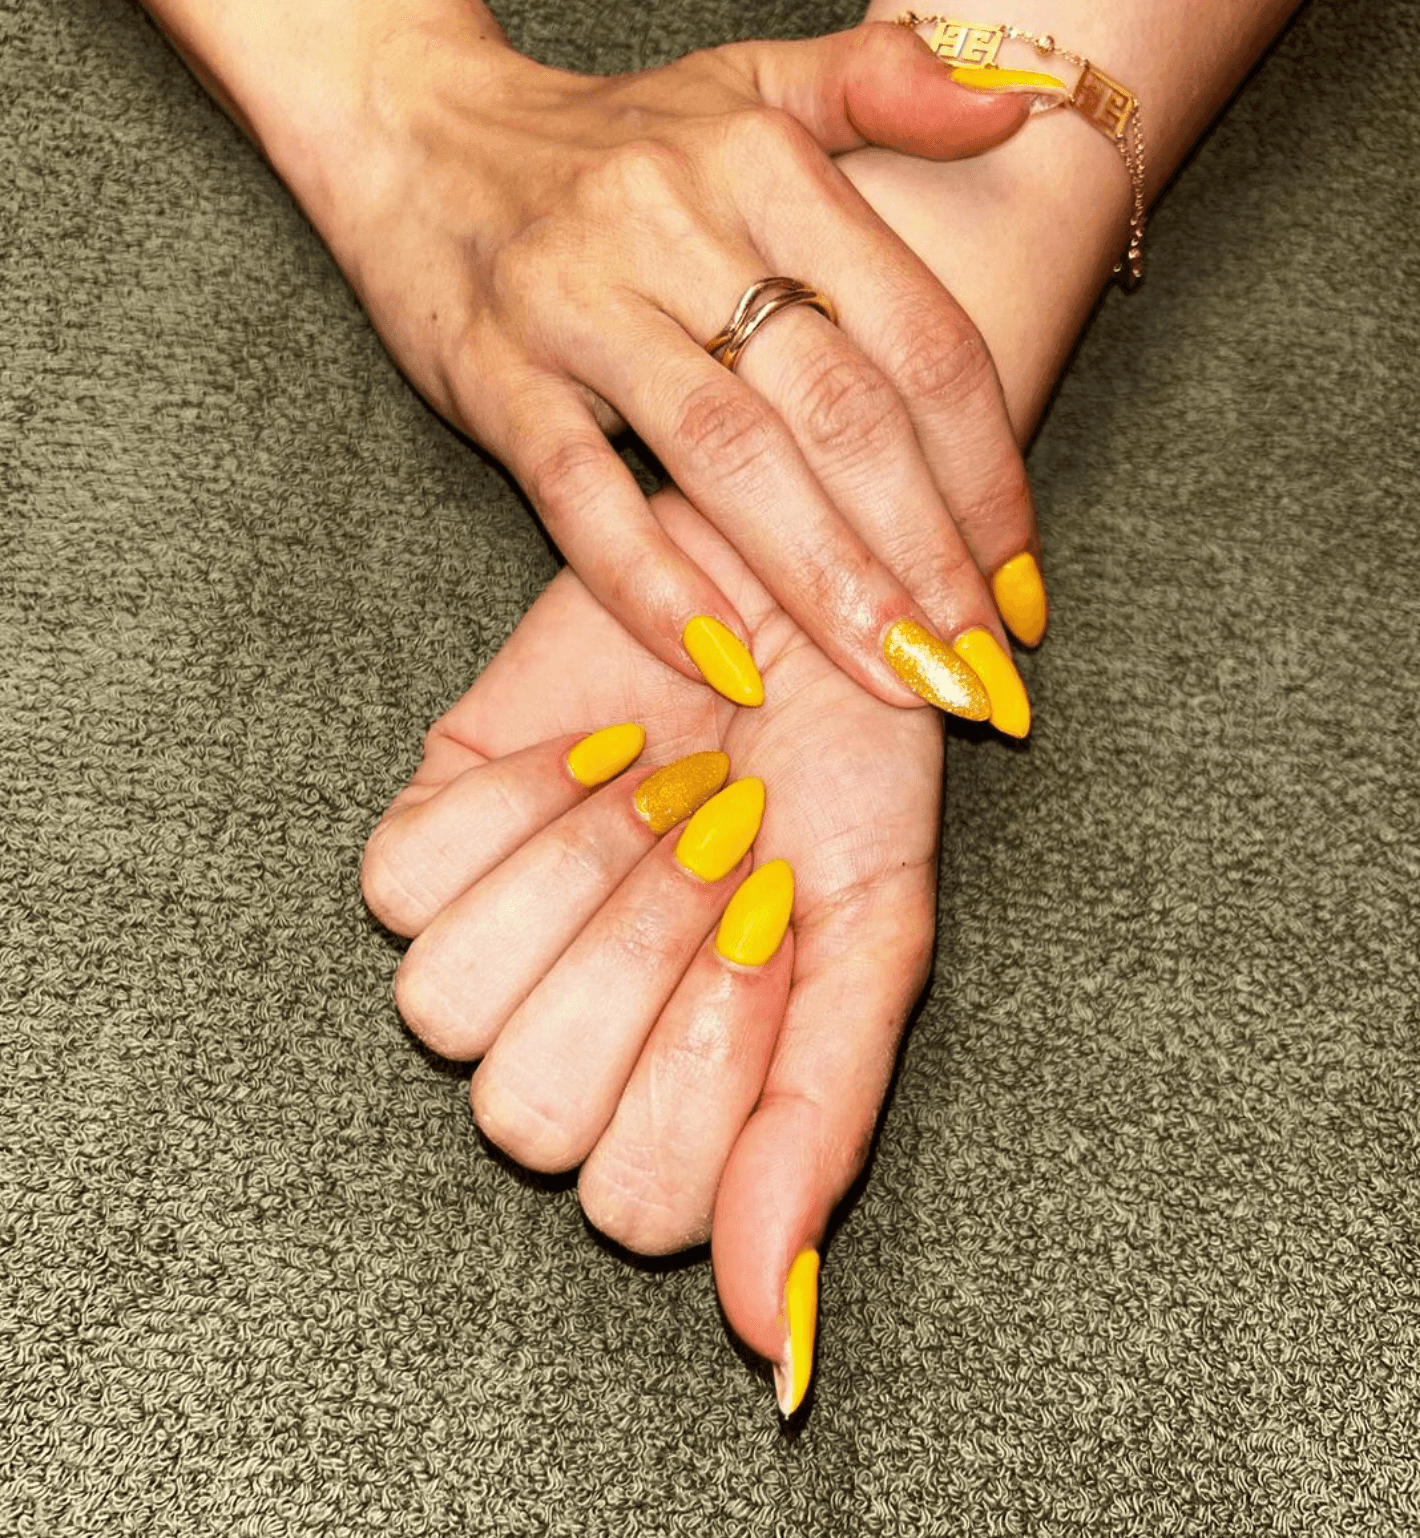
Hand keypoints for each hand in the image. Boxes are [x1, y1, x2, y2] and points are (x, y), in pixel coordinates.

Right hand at [166, 0, 1046, 725]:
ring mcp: (577, 300)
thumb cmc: (607, 143)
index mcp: (766, 162)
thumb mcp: (748, 84)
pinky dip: (651, 583)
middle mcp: (677, 222)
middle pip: (841, 412)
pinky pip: (579, 491)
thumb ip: (881, 88)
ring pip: (727, 457)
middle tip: (978, 678)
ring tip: (892, 681)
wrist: (413, 134)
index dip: (987, 477)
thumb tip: (1018, 101)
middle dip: (926, 560)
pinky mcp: (492, 373)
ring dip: (822, 586)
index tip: (1023, 593)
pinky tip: (723, 661)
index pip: (918, 339)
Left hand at [362, 484, 943, 1411]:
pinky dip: (520, 798)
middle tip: (726, 841)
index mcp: (684, 1101)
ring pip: (444, 1010)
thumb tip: (775, 1347)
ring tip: (669, 787)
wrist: (792, 599)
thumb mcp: (874, 942)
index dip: (707, 1071)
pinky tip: (598, 748)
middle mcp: (568, 1047)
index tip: (777, 927)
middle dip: (643, 961)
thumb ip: (817, 1132)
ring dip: (584, 876)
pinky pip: (404, 882)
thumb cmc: (850, 768)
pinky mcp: (425, 841)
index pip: (635, 1208)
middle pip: (524, 1121)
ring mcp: (485, 949)